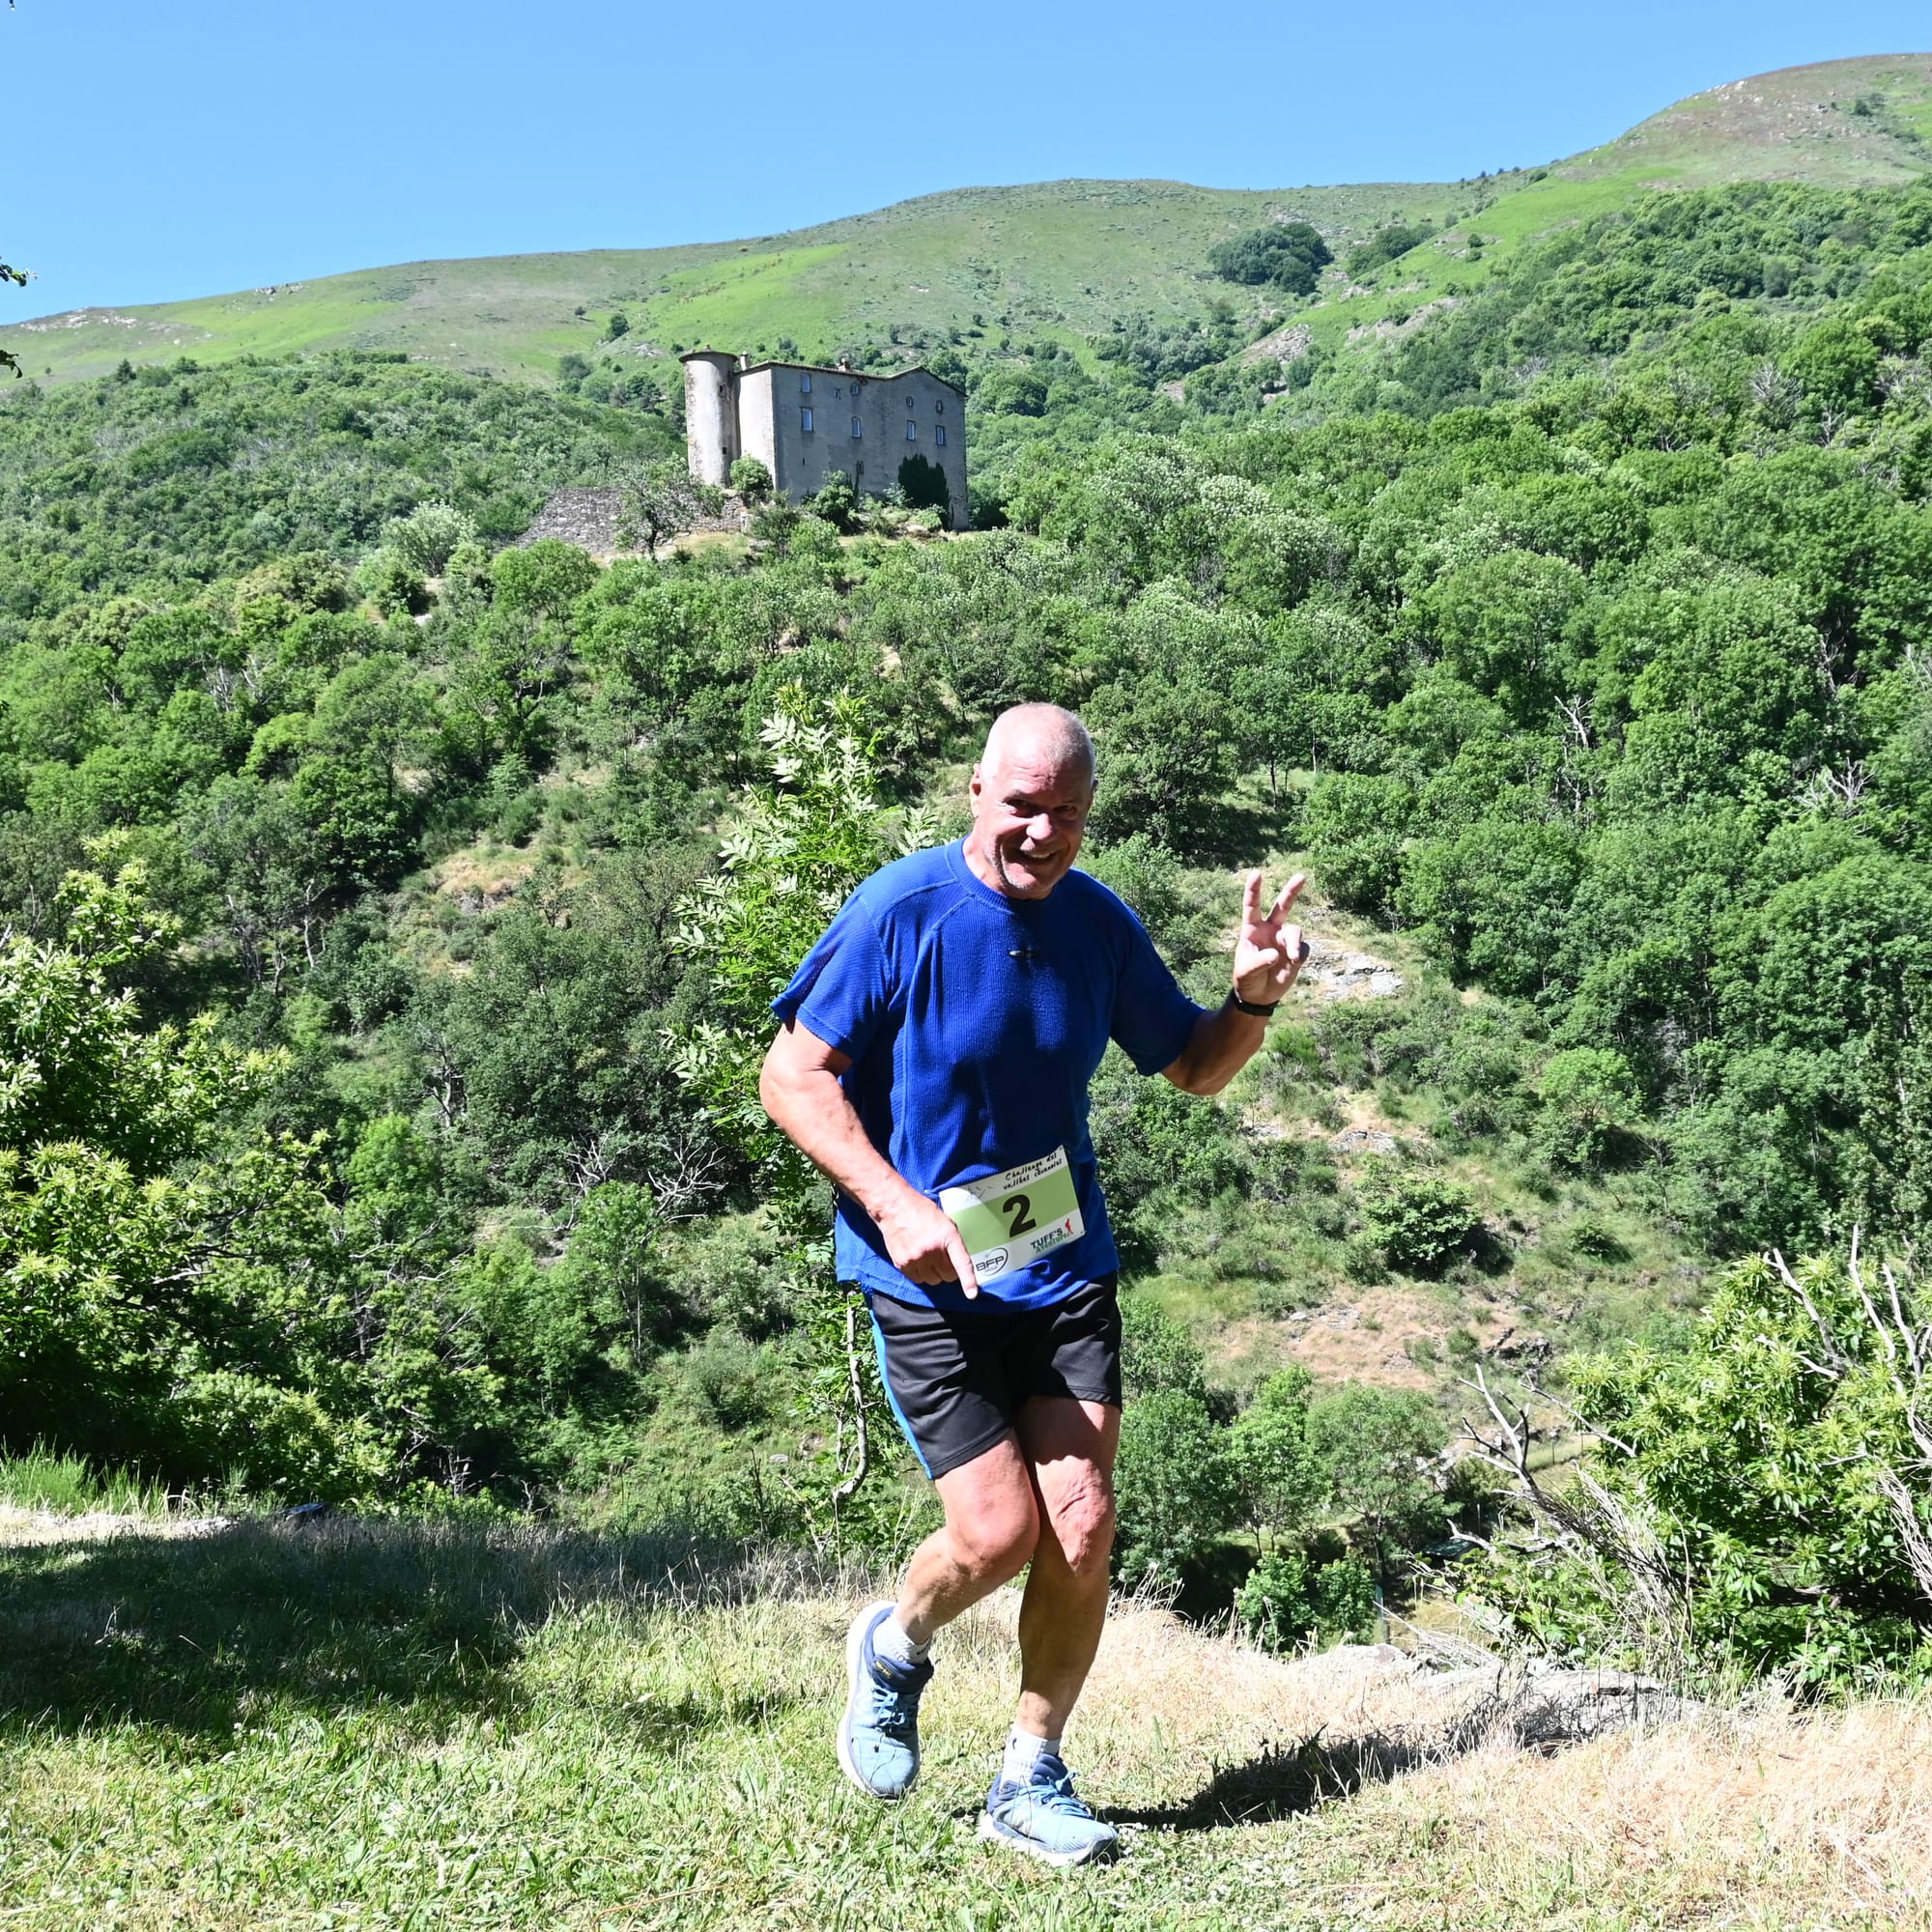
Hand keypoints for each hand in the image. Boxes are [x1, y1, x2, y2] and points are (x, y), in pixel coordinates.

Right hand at [874, 1186, 980, 1297]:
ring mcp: (917, 1258)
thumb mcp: (945, 1222)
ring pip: (933, 1280)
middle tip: (941, 1258)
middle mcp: (933, 1249)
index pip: (962, 1262)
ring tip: (927, 1256)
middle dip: (948, 1270)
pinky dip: (920, 1274)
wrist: (894, 1207)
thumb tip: (959, 1263)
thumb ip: (952, 1242)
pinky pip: (918, 1280)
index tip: (972, 1294)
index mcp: (948, 1236)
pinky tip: (917, 1259)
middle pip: (947, 1276)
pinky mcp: (903, 1264)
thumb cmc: (921, 1211)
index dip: (968, 1281)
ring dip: (933, 1273)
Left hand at [1232, 870, 1309, 1006]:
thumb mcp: (1245, 972)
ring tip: (1292, 958)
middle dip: (1291, 891)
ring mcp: (1284, 940)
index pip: (1252, 906)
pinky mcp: (1296, 952)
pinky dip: (1300, 954)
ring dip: (1294, 944)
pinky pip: (1303, 948)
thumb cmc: (1246, 980)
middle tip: (1301, 876)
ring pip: (1295, 931)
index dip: (1254, 890)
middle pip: (1282, 907)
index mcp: (1252, 930)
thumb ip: (1259, 962)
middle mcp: (1270, 930)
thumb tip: (1276, 954)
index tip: (1257, 873)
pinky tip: (1293, 964)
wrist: (1258, 996)